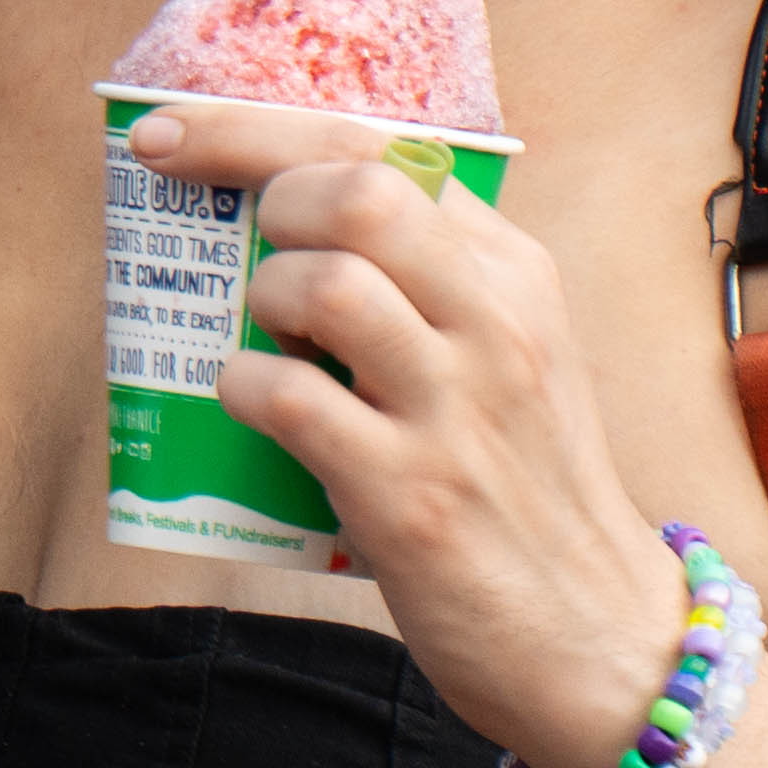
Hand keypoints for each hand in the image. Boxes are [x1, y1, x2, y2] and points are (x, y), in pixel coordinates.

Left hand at [132, 106, 693, 767]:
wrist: (599, 639)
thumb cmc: (524, 489)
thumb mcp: (507, 355)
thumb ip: (425, 285)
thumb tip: (279, 224)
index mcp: (514, 273)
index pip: (383, 150)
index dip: (253, 128)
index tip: (169, 134)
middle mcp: (494, 324)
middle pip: (358, 189)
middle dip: (263, 197)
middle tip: (247, 252)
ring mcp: (454, 409)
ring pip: (326, 285)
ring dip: (261, 301)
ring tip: (267, 339)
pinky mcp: (408, 496)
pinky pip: (288, 402)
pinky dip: (243, 391)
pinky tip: (252, 407)